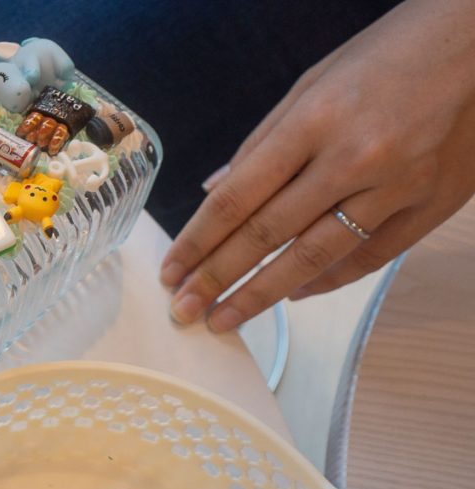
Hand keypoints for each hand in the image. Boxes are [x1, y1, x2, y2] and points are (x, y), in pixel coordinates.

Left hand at [160, 0, 474, 332]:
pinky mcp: (430, 205)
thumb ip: (261, 143)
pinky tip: (292, 295)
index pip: (238, 198)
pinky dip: (327, 281)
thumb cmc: (387, 56)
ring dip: (264, 294)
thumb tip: (213, 192)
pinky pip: (369, 257)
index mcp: (313, 121)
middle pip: (269, 234)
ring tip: (228, 319)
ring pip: (316, 256)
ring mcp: (396, 187)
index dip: (198, 242)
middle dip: (220, 278)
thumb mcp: (312, 83)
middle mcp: (353, 159)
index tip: (172, 271)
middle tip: (187, 310)